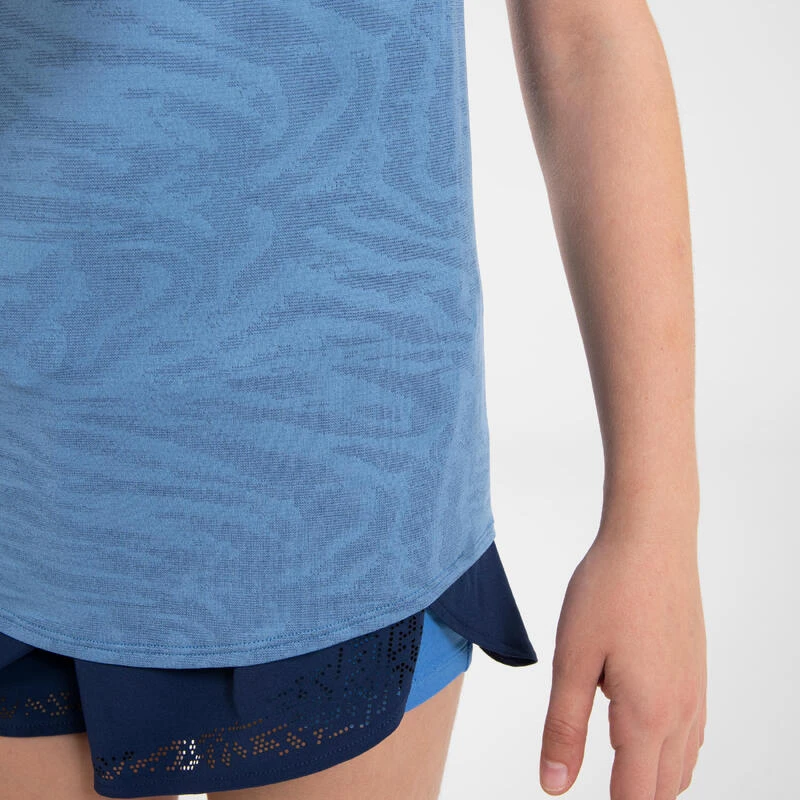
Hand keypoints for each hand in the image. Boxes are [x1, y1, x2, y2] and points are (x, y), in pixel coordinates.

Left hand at [539, 518, 705, 797]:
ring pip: (681, 766)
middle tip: (598, 786)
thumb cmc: (608, 591)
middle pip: (663, 790)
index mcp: (647, 716)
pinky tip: (640, 726)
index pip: (635, 798)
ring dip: (652, 778)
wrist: (652, 540)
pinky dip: (668, 750)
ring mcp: (695, 693)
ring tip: (615, 764)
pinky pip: (692, 736)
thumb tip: (554, 786)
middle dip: (632, 797)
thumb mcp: (572, 659)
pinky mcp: (697, 674)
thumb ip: (564, 727)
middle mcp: (681, 713)